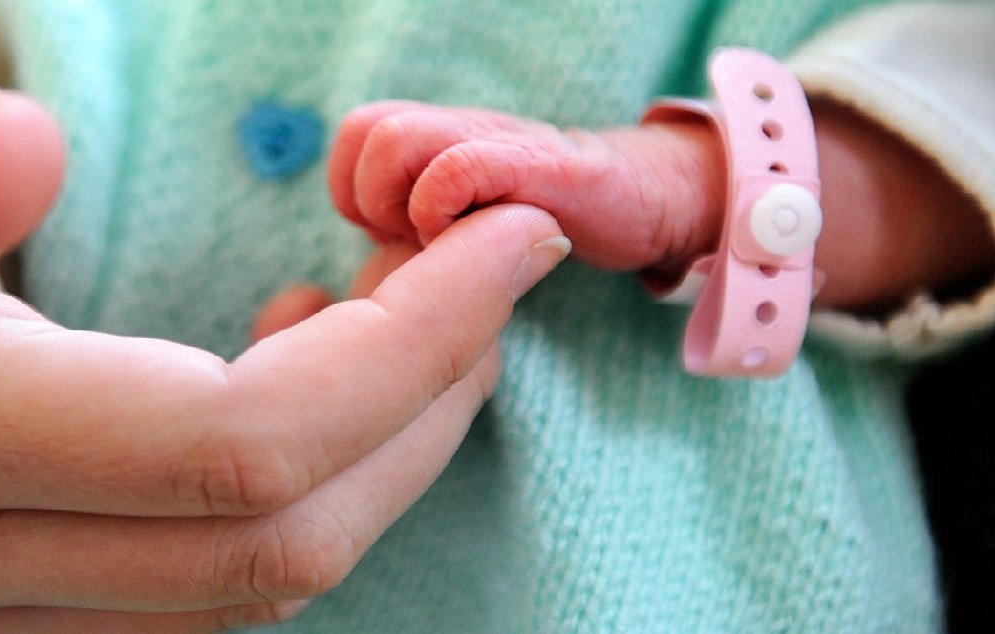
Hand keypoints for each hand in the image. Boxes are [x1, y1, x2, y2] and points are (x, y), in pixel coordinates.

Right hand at [0, 26, 567, 632]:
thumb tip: (16, 167)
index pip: (241, 441)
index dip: (414, 347)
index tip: (513, 242)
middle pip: (280, 536)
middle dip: (428, 404)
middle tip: (485, 274)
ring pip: (262, 581)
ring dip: (384, 450)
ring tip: (409, 312)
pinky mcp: (18, 617)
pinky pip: (217, 590)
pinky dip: (308, 492)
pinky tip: (304, 374)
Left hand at [327, 99, 724, 276]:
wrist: (641, 195)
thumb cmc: (546, 216)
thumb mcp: (471, 223)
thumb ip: (419, 229)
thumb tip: (374, 271)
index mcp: (435, 139)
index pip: (353, 136)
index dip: (354, 192)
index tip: (391, 238)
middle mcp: (456, 129)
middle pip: (362, 128)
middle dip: (369, 199)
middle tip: (412, 242)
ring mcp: (493, 142)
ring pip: (393, 139)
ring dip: (400, 205)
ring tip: (441, 244)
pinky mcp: (533, 165)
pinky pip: (457, 169)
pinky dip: (443, 212)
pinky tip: (475, 246)